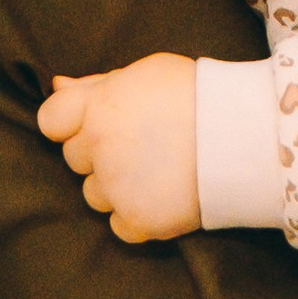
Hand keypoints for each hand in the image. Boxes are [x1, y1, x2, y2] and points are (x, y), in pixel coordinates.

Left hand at [36, 53, 201, 239]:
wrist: (246, 135)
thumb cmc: (198, 94)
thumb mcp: (146, 72)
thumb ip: (96, 83)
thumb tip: (56, 86)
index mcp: (99, 107)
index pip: (50, 120)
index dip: (70, 122)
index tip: (97, 123)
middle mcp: (100, 149)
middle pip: (74, 158)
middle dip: (99, 153)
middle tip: (141, 143)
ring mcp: (117, 188)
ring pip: (93, 194)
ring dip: (115, 186)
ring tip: (156, 170)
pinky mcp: (138, 220)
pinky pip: (119, 225)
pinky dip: (136, 215)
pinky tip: (163, 195)